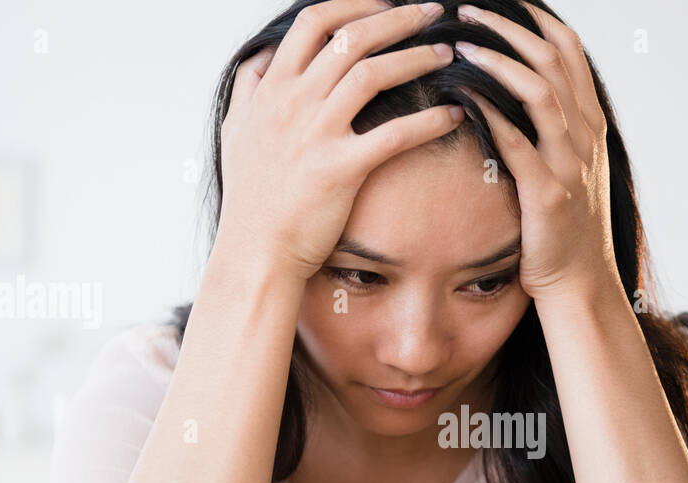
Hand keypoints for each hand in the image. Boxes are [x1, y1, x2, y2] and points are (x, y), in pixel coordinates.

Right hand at [214, 0, 463, 281]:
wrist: (255, 251)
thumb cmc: (250, 198)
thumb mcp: (234, 131)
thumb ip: (249, 88)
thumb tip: (262, 58)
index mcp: (272, 89)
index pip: (313, 22)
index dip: (354, 4)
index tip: (386, 2)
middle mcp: (293, 103)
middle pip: (350, 38)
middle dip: (398, 18)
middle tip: (432, 13)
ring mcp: (316, 134)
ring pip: (371, 74)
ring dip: (416, 57)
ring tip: (446, 53)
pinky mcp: (340, 170)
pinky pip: (393, 135)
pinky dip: (429, 121)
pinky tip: (453, 115)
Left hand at [451, 3, 622, 302]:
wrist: (579, 282)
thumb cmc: (562, 227)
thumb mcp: (569, 168)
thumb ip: (553, 127)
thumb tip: (515, 89)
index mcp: (590, 123)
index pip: (568, 49)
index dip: (535, 18)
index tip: (501, 1)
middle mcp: (585, 136)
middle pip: (551, 58)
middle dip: (507, 27)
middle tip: (465, 10)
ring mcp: (570, 164)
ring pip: (540, 92)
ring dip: (496, 61)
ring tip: (459, 43)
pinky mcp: (548, 193)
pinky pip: (518, 143)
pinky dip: (490, 114)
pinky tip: (461, 97)